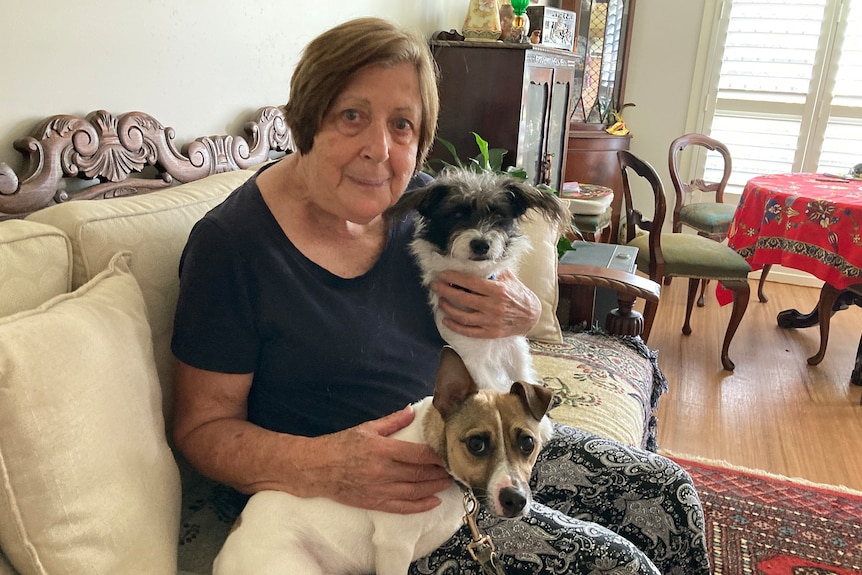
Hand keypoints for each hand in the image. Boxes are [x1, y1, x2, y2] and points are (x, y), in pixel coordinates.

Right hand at [305, 405, 452, 513]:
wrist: (315, 468)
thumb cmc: (339, 445)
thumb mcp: (366, 428)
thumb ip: (392, 421)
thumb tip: (412, 411)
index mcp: (382, 450)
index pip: (418, 454)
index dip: (437, 455)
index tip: (448, 452)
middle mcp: (383, 471)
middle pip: (420, 474)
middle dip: (440, 472)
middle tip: (454, 468)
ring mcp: (379, 490)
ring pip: (415, 491)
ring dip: (434, 488)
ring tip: (448, 483)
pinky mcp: (374, 503)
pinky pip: (402, 507)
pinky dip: (420, 506)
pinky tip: (433, 502)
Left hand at [430, 268, 539, 338]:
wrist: (531, 316)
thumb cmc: (518, 293)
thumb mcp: (508, 278)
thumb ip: (492, 271)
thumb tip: (473, 262)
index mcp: (498, 291)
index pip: (471, 283)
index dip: (454, 278)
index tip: (443, 274)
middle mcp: (494, 307)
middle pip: (463, 299)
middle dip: (446, 291)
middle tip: (435, 285)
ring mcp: (491, 322)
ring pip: (463, 317)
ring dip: (448, 308)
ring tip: (440, 301)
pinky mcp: (490, 333)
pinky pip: (469, 331)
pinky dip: (455, 326)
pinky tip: (446, 319)